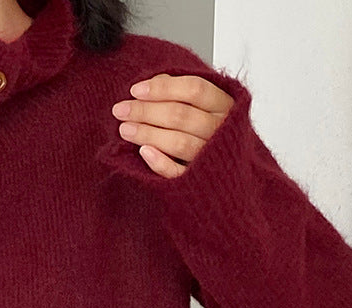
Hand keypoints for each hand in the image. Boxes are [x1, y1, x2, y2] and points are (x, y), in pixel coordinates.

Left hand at [111, 73, 235, 178]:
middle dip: (146, 111)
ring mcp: (211, 156)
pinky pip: (179, 173)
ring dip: (148, 134)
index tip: (135, 90)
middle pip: (182, 115)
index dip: (163, 88)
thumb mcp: (204, 104)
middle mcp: (222, 130)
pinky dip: (160, 163)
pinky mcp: (200, 179)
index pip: (194, 89)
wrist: (231, 171)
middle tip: (121, 110)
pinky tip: (143, 152)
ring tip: (125, 129)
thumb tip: (152, 83)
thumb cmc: (213, 130)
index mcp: (226, 105)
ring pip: (179, 142)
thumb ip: (181, 91)